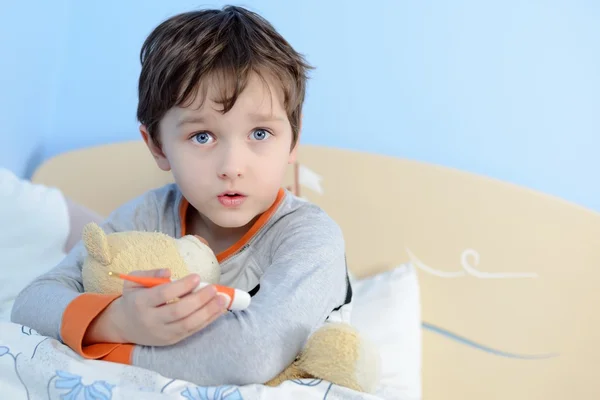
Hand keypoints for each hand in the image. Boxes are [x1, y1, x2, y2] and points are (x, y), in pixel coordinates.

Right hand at [87, 269, 228, 345]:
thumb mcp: (133, 281)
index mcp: (140, 303)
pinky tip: (219, 310)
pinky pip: (192, 331)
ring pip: (188, 325)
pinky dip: (207, 321)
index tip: (197, 277)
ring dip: (208, 312)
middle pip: (178, 312)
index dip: (181, 286)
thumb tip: (168, 272)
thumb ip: (150, 274)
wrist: (123, 325)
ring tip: (223, 299)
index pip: (163, 294)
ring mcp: (162, 333)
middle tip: (214, 288)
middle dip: (199, 300)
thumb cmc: (133, 298)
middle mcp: (151, 320)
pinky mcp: (171, 340)